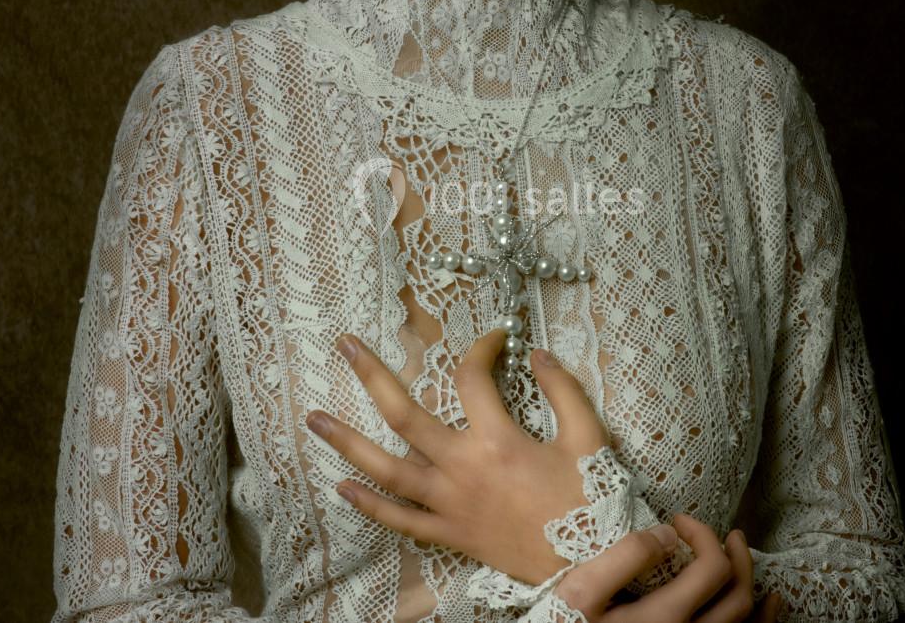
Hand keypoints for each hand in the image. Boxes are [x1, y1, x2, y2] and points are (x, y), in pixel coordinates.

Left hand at [306, 327, 610, 585]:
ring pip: (386, 469)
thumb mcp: (589, 438)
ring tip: (314, 419)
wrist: (588, 566)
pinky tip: (343, 488)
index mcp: (498, 441)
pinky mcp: (450, 533)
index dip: (481, 348)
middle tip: (345, 345)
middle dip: (371, 375)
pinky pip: (399, 519)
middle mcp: (463, 469)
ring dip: (347, 442)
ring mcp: (450, 504)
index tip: (495, 338)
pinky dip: (369, 504)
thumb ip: (563, 389)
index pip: (473, 378)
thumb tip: (537, 352)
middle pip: (404, 415)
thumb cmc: (591, 501)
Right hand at [556, 517, 783, 622]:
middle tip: (721, 532)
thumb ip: (624, 557)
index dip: (704, 534)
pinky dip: (762, 621)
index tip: (678, 521)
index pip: (712, 568)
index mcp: (664, 619)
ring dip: (751, 584)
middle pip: (737, 595)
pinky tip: (771, 603)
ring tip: (742, 554)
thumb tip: (667, 534)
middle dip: (735, 555)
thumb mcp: (580, 592)